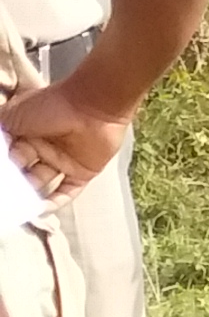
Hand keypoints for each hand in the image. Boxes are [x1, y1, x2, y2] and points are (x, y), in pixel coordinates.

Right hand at [0, 83, 125, 199]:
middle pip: (21, 171)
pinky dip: (54, 202)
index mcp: (24, 131)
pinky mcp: (82, 172)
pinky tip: (39, 210)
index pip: (6, 155)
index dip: (1, 167)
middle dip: (10, 183)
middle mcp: (41, 147)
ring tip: (14, 207)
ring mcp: (62, 160)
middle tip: (3, 198)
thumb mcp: (12, 116)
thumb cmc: (50, 106)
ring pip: (40, 183)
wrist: (92, 106)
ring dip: (28, 194)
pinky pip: (67, 192)